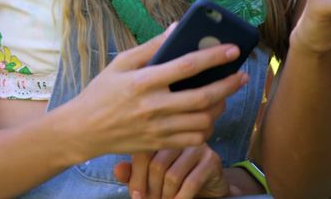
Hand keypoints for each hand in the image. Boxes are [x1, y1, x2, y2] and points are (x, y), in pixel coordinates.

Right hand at [65, 25, 248, 159]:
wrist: (83, 129)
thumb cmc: (101, 92)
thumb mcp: (120, 64)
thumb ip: (150, 47)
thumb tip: (176, 28)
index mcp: (142, 81)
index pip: (186, 66)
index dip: (213, 57)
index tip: (232, 49)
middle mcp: (152, 106)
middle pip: (202, 97)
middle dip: (228, 85)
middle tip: (242, 77)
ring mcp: (156, 128)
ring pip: (202, 121)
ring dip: (219, 108)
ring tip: (222, 96)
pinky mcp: (158, 144)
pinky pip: (193, 140)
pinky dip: (206, 129)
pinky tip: (206, 117)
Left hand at [114, 145, 236, 198]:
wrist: (210, 186)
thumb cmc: (176, 180)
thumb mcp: (151, 176)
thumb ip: (133, 173)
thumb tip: (118, 170)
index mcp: (160, 137)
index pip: (142, 153)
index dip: (136, 177)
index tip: (136, 196)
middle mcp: (178, 138)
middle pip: (156, 165)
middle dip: (151, 190)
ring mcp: (197, 146)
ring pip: (172, 175)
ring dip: (165, 196)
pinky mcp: (212, 160)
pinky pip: (191, 182)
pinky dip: (181, 198)